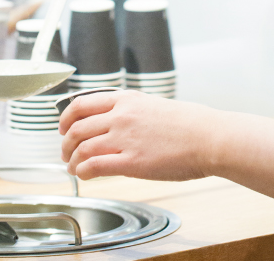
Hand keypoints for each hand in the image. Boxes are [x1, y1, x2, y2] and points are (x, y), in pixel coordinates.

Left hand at [59, 90, 214, 180]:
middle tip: (66, 152)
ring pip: (80, 148)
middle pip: (76, 127)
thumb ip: (133, 111)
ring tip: (74, 167)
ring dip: (71, 160)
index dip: (65, 118)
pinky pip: (93, 166)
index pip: (82, 104)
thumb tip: (117, 122)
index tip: (63, 127)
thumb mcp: (156, 105)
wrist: (209, 137)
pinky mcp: (131, 162)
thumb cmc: (191, 124)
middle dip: (65, 143)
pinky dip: (82, 172)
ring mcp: (125, 138)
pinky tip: (85, 175)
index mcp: (128, 99)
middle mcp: (122, 115)